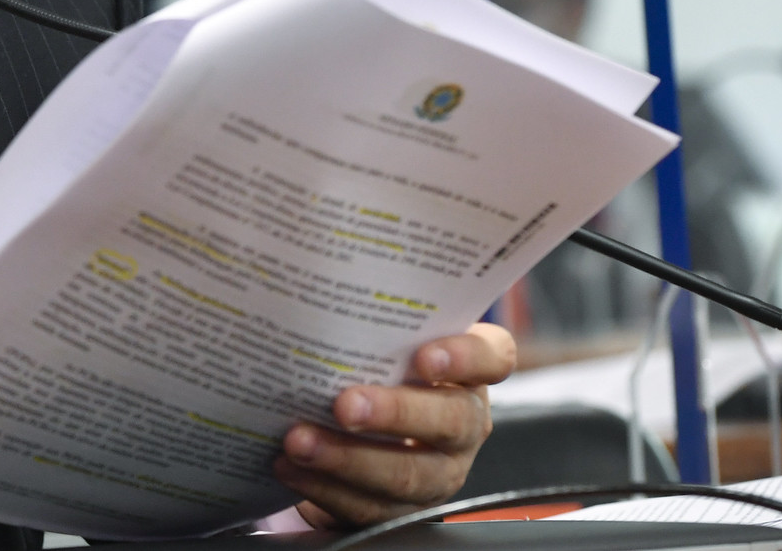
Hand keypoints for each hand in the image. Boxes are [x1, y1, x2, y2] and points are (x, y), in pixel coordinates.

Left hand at [273, 324, 515, 527]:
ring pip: (407, 474)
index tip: (425, 357)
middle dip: (393, 414)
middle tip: (344, 404)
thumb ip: (366, 317)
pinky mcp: (402, 511)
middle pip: (449, 421)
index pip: (491, 357)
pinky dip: (325, 488)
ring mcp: (438, 472)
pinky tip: (290, 467)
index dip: (466, 358)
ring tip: (298, 441)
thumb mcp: (375, 338)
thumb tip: (309, 271)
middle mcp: (463, 422)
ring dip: (347, 458)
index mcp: (467, 372)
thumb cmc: (368, 364)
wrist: (355, 430)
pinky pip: (370, 508)